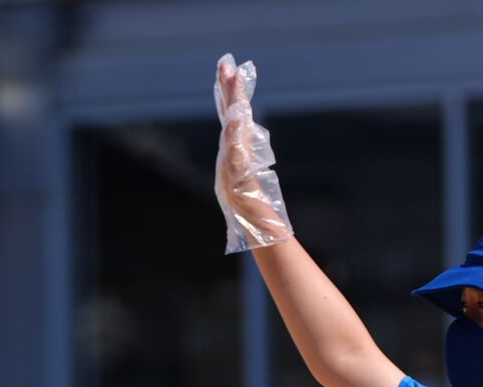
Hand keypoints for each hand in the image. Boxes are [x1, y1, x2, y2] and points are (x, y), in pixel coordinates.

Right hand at [213, 53, 292, 252]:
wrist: (255, 226)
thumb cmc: (256, 203)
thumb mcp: (254, 174)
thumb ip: (252, 158)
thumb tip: (253, 141)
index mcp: (237, 147)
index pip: (234, 114)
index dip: (231, 92)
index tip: (230, 68)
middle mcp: (231, 151)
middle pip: (229, 114)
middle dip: (227, 89)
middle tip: (225, 64)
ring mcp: (232, 162)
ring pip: (231, 128)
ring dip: (231, 105)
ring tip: (231, 82)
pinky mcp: (237, 175)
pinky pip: (236, 152)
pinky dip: (235, 136)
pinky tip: (236, 120)